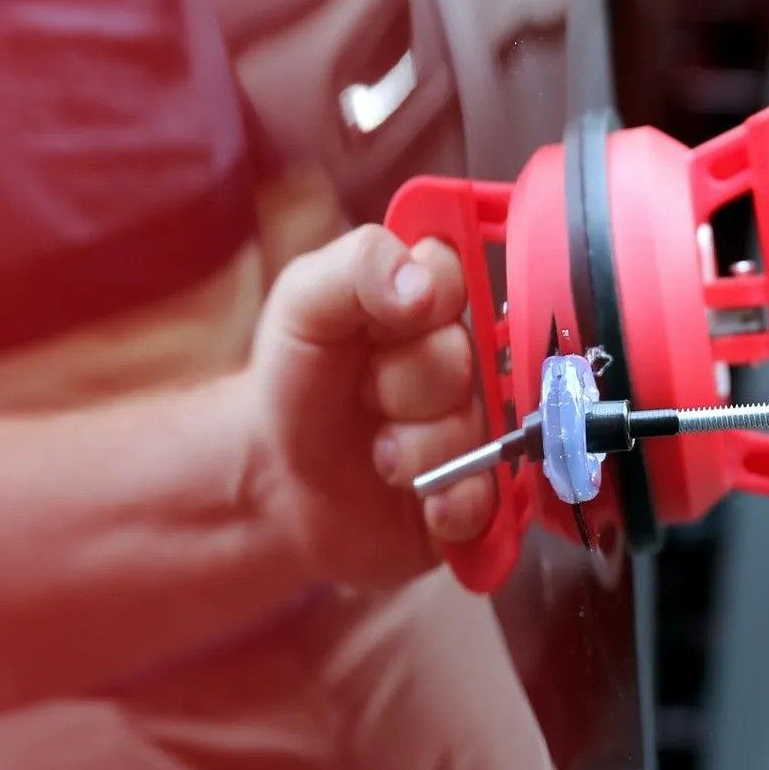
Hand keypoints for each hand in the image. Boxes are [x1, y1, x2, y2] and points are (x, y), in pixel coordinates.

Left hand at [243, 224, 493, 589]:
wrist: (274, 488)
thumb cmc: (292, 385)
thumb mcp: (303, 305)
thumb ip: (358, 266)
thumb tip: (424, 283)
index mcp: (423, 300)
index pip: (458, 275)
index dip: (430, 297)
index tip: (393, 320)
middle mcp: (457, 359)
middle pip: (467, 356)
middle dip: (408, 385)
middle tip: (366, 399)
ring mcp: (472, 424)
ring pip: (482, 428)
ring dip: (420, 450)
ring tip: (379, 458)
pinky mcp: (477, 488)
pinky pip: (494, 491)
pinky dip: (454, 502)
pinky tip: (422, 503)